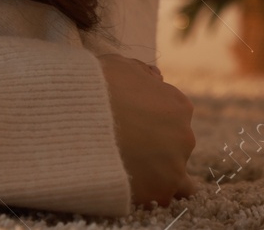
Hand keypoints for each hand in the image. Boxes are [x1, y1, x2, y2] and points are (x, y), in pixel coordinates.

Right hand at [97, 53, 196, 205]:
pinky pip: (163, 197)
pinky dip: (150, 193)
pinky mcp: (160, 192)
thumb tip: (156, 78)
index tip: (130, 123)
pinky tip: (129, 185)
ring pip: (179, 177)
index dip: (150, 119)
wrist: (79, 117)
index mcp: (179, 106)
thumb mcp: (121, 65)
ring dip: (160, 173)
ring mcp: (174, 166)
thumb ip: (143, 72)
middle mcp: (184, 136)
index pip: (173, 116)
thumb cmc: (97, 86)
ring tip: (131, 171)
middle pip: (174, 145)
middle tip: (125, 146)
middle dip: (154, 145)